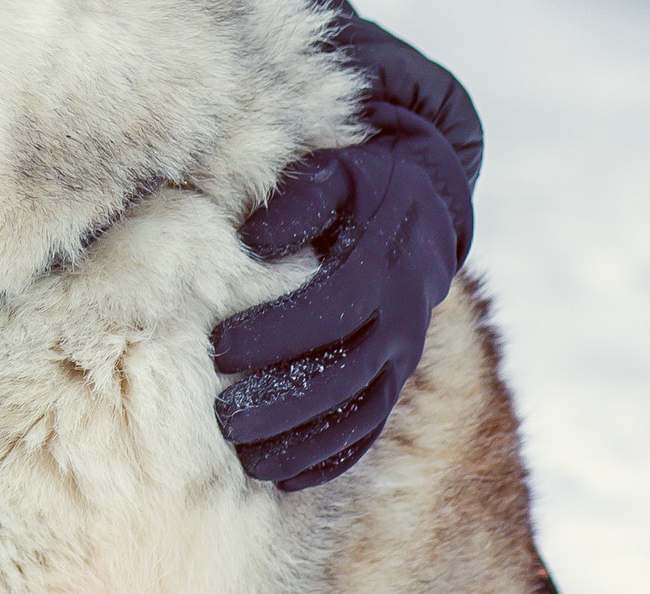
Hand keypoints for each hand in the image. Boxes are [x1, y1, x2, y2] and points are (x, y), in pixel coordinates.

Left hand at [211, 102, 470, 489]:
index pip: (329, 309)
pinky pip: (368, 429)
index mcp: (378, 266)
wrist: (429, 207)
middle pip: (342, 372)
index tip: (219, 347)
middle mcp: (396, 320)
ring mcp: (400, 357)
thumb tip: (256, 239)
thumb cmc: (362, 186)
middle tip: (223, 419)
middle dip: (283, 401)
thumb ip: (300, 199)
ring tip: (246, 460)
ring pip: (357, 412)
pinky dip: (330, 457)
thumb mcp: (337, 171)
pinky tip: (284, 477)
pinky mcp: (396, 379)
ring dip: (303, 441)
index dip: (277, 333)